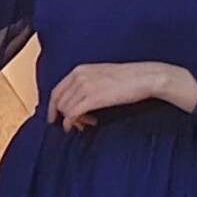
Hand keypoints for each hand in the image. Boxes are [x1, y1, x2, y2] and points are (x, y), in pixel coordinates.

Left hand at [48, 62, 196, 131]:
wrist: (144, 77)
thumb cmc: (128, 78)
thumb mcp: (101, 75)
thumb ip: (87, 84)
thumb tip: (81, 99)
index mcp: (79, 70)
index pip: (57, 90)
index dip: (53, 106)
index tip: (54, 117)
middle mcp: (78, 76)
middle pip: (58, 101)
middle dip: (63, 116)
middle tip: (76, 125)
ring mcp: (84, 87)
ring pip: (65, 109)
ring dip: (72, 120)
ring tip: (85, 124)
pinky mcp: (92, 98)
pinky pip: (73, 114)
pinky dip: (73, 123)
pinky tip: (83, 126)